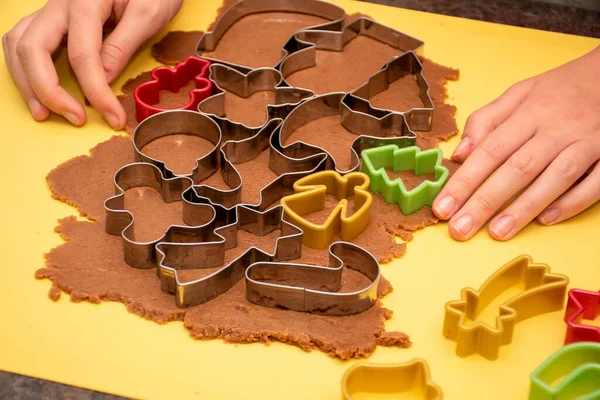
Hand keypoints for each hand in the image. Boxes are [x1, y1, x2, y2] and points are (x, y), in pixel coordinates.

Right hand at [2, 0, 181, 128]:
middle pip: (32, 48)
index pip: (82, 55)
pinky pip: (23, 41)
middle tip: (75, 118)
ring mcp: (51, 9)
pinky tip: (37, 89)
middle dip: (49, 90)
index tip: (113, 118)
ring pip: (18, 44)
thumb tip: (103, 79)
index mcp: (85, 0)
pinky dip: (24, 68)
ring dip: (26, 82)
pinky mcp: (52, 17)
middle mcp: (60, 3)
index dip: (96, 92)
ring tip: (43, 113)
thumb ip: (123, 44)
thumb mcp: (149, 13)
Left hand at [433, 45, 599, 240]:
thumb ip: (486, 120)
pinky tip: (545, 220)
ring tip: (496, 233)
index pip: (489, 150)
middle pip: (516, 169)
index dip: (464, 181)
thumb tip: (459, 153)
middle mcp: (556, 128)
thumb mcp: (519, 93)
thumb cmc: (560, 89)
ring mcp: (587, 142)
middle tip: (459, 229)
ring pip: (554, 178)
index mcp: (529, 113)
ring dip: (524, 208)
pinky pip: (594, 183)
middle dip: (484, 202)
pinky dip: (571, 202)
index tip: (442, 207)